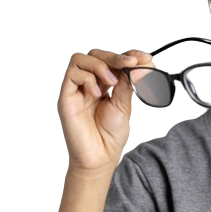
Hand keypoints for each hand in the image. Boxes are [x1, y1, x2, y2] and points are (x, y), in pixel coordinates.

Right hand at [57, 48, 152, 171]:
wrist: (100, 157)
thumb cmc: (111, 134)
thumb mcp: (124, 103)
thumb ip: (127, 82)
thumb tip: (137, 62)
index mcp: (104, 83)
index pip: (112, 59)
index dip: (127, 54)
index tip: (144, 58)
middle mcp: (89, 83)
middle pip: (95, 54)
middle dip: (115, 56)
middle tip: (130, 63)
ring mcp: (76, 89)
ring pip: (80, 58)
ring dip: (100, 65)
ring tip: (111, 82)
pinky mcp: (66, 97)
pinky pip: (72, 75)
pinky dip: (88, 79)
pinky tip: (97, 94)